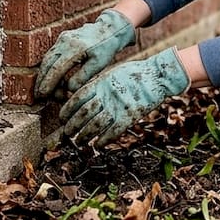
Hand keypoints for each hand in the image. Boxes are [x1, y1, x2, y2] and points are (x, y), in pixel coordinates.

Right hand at [35, 9, 134, 97]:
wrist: (109, 29)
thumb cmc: (106, 48)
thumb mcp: (98, 65)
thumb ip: (83, 77)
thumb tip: (68, 89)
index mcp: (75, 48)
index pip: (56, 68)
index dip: (48, 83)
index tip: (43, 95)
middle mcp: (65, 41)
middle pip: (47, 64)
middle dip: (42, 81)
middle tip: (40, 95)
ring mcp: (62, 39)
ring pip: (47, 59)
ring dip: (43, 74)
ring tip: (43, 89)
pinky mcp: (62, 38)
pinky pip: (51, 54)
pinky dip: (48, 67)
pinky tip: (50, 77)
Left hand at [59, 48, 188, 146]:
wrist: (157, 76)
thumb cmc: (134, 74)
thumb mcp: (112, 74)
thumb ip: (98, 86)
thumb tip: (83, 99)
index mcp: (101, 83)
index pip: (77, 98)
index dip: (67, 109)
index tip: (62, 117)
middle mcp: (107, 95)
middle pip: (83, 113)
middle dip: (72, 125)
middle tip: (67, 133)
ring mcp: (118, 106)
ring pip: (95, 125)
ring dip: (85, 135)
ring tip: (79, 141)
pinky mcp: (130, 116)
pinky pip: (113, 132)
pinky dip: (104, 140)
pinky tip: (98, 145)